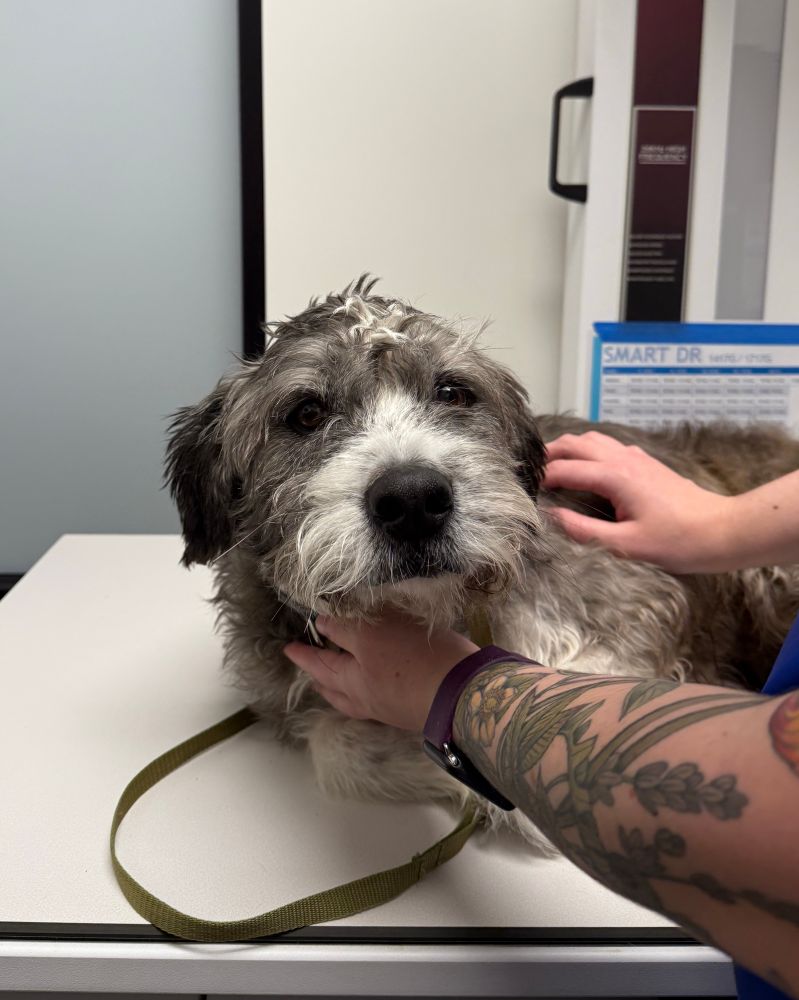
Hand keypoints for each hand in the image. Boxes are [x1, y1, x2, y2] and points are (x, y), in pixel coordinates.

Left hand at [283, 612, 477, 730]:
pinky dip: (359, 697)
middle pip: (333, 686)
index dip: (305, 652)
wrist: (464, 695)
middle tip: (304, 667)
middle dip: (317, 674)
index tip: (289, 647)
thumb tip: (323, 624)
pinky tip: (366, 691)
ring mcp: (388, 708)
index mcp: (352, 678)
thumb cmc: (417, 660)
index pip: (321, 661)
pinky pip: (372, 704)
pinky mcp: (410, 709)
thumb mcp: (377, 633)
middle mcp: (366, 697)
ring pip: (352, 699)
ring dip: (335, 690)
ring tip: (327, 684)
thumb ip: (347, 628)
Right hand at [543, 431, 732, 573]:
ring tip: (554, 467)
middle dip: (549, 454)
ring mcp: (637, 458)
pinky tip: (589, 469)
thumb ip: (584, 530)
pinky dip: (590, 450)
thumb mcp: (626, 545)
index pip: (565, 470)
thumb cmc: (678, 541)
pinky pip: (610, 446)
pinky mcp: (647, 463)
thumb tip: (552, 517)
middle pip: (575, 443)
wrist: (722, 530)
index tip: (524, 491)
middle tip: (532, 473)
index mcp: (615, 477)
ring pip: (593, 439)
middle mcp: (624, 460)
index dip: (541, 479)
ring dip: (570, 449)